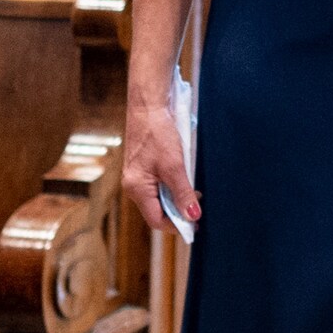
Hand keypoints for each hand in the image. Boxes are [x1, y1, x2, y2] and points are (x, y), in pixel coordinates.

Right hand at [122, 100, 199, 232]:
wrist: (148, 107)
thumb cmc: (158, 133)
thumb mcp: (174, 165)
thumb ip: (183, 192)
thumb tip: (192, 216)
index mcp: (137, 189)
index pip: (156, 220)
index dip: (176, 225)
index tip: (195, 224)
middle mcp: (133, 186)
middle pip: (156, 210)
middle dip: (178, 212)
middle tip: (199, 207)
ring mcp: (137, 177)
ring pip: (158, 198)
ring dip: (176, 199)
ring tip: (195, 194)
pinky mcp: (143, 169)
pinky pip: (157, 186)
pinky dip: (172, 188)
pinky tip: (185, 181)